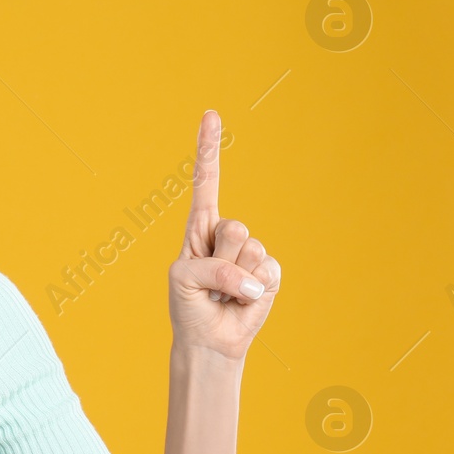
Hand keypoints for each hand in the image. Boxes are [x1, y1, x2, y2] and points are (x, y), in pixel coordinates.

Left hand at [167, 109, 280, 362]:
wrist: (209, 338)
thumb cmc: (189, 304)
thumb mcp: (183, 281)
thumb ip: (210, 269)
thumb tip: (250, 276)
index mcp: (199, 227)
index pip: (206, 181)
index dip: (209, 149)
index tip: (210, 115)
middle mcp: (226, 234)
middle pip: (234, 227)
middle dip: (220, 259)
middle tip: (210, 282)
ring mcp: (250, 252)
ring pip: (250, 250)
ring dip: (233, 279)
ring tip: (223, 293)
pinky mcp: (270, 272)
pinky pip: (267, 272)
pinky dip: (251, 292)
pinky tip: (241, 300)